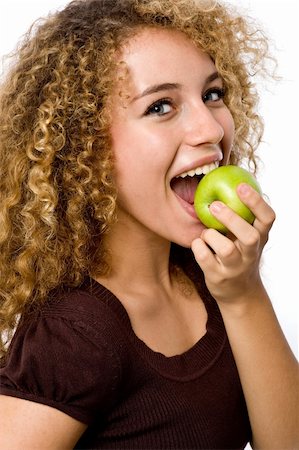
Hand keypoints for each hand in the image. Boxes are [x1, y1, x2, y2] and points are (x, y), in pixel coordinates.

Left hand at [191, 183, 275, 306]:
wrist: (239, 292)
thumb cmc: (239, 253)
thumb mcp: (245, 236)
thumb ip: (241, 215)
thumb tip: (226, 179)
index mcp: (261, 238)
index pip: (268, 218)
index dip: (256, 202)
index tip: (241, 186)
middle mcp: (251, 253)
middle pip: (249, 236)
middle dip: (232, 219)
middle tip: (215, 205)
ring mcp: (236, 267)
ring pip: (226, 249)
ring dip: (211, 236)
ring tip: (206, 233)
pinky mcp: (218, 277)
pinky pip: (205, 258)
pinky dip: (198, 247)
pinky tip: (198, 244)